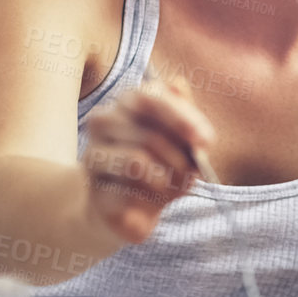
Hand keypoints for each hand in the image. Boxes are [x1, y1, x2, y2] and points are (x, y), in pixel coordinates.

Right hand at [81, 76, 215, 245]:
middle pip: (149, 134)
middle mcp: (103, 120)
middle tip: (192, 174)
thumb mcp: (182, 145)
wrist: (129, 213)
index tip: (205, 140)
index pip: (150, 96)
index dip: (181, 117)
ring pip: (138, 160)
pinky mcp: (92, 185)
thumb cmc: (160, 172)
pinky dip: (150, 196)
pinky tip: (151, 200)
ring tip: (172, 188)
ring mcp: (92, 151)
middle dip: (179, 159)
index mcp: (127, 103)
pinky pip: (128, 190)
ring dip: (167, 179)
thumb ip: (183, 117)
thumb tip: (178, 83)